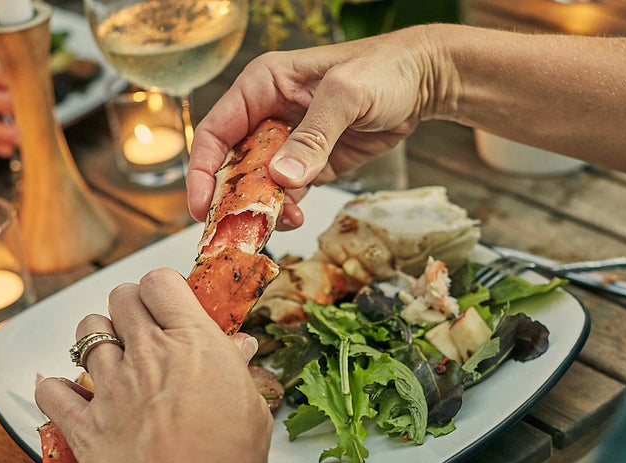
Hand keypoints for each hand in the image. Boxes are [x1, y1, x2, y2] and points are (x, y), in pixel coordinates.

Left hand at [34, 268, 272, 462]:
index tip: (171, 303)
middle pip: (120, 298)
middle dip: (130, 305)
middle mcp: (145, 354)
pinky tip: (71, 395)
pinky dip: (57, 389)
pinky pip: (51, 391)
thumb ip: (235, 370)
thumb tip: (236, 350)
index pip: (161, 282)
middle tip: (143, 327)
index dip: (164, 289)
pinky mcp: (83, 424)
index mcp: (191, 341)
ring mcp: (109, 387)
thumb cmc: (229, 461)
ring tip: (111, 356)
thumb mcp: (250, 406)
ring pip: (85, 333)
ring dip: (97, 337)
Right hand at [186, 26, 446, 224]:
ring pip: (259, 183)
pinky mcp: (311, 163)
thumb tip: (282, 179)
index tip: (202, 206)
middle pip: (233, 164)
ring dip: (262, 209)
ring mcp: (290, 142)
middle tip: (236, 229)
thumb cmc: (382, 70)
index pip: (218, 131)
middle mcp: (269, 114)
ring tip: (275, 225)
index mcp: (263, 86)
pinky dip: (286, 209)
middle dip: (233, 198)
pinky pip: (288, 192)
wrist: (422, 82)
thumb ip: (313, 137)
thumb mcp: (346, 96)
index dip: (204, 170)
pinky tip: (294, 219)